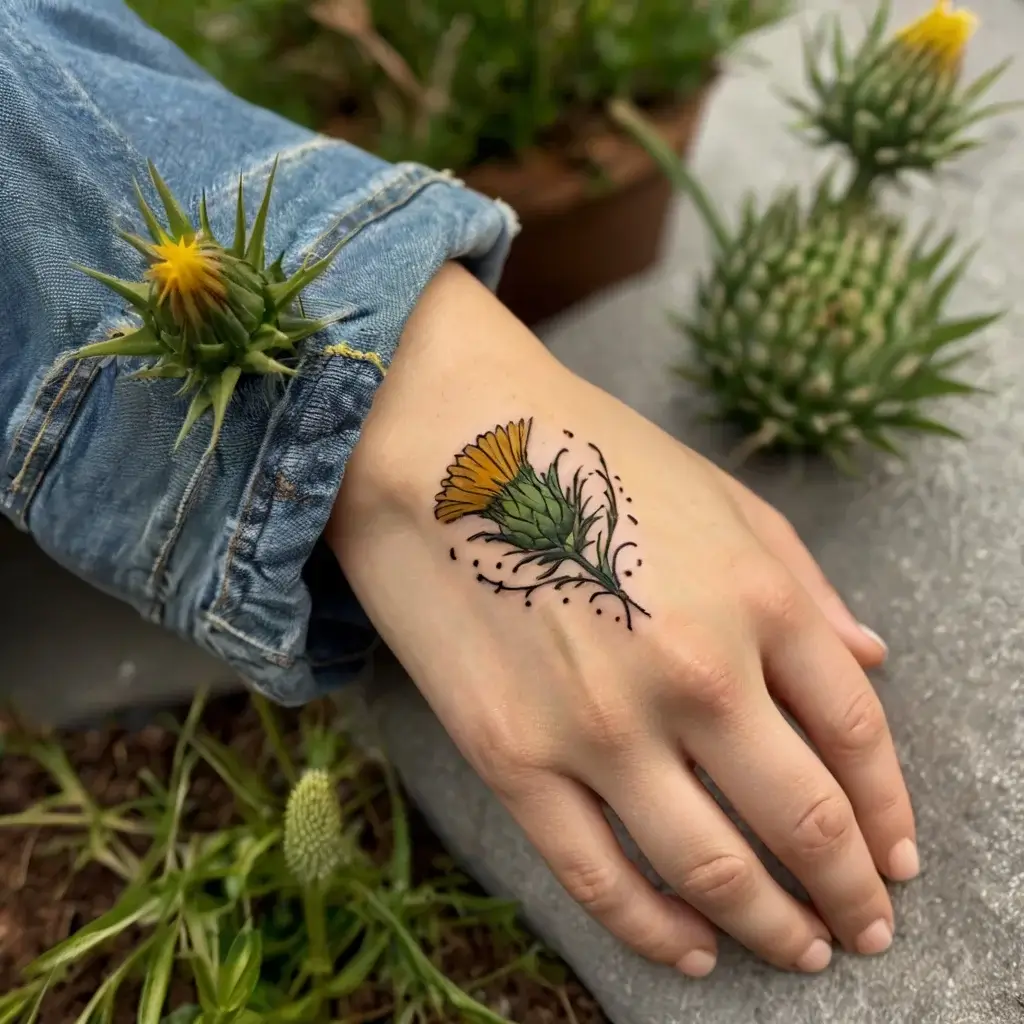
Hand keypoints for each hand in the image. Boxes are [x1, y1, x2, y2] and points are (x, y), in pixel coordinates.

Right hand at [330, 264, 916, 976]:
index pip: (857, 738)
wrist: (437, 441)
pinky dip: (658, 932)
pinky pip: (599, 877)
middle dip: (850, 894)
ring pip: (713, 871)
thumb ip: (801, 584)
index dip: (889, 812)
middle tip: (868, 928)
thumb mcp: (717, 497)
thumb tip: (871, 662)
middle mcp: (695, 673)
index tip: (898, 858)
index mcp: (757, 598)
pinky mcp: (513, 757)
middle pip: (805, 821)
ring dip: (775, 930)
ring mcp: (600, 724)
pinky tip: (696, 950)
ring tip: (802, 953)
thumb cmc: (584, 456)